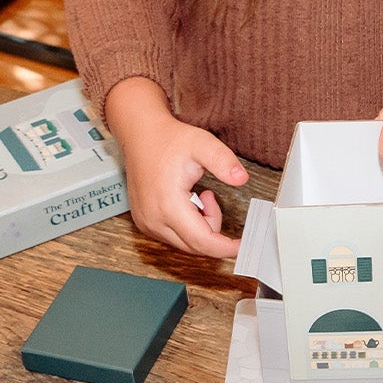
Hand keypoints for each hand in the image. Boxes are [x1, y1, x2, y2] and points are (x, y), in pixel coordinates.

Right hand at [104, 77, 245, 258]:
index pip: (202, 242)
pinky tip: (184, 203)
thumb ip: (223, 161)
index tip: (242, 246)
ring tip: (195, 195)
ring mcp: (147, 224)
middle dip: (212, 228)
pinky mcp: (145, 224)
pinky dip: (188, 227)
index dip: (225, 247)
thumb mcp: (202, 144)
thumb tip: (241, 178)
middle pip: (196, 246)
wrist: (140, 135)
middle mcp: (154, 220)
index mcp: (168, 205)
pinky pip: (175, 238)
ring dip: (200, 227)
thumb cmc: (168, 140)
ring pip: (186, 244)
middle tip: (209, 196)